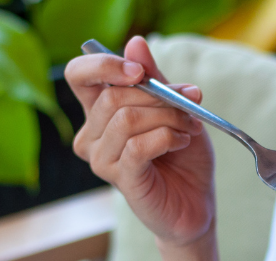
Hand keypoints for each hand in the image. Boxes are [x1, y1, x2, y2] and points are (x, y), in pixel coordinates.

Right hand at [65, 36, 215, 246]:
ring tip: (188, 129)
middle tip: (188, 106)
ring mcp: (102, 159)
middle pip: (113, 97)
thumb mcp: (174, 109)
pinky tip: (181, 143)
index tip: (141, 72)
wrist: (196, 203)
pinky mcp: (120, 179)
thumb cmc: (183, 158)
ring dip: (167, 118)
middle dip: (158, 96)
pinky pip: (138, 146)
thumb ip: (155, 79)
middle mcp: (93, 136)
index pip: (79, 75)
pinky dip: (166, 138)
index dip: (105, 65)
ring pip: (126, 119)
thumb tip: (135, 42)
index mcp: (100, 112)